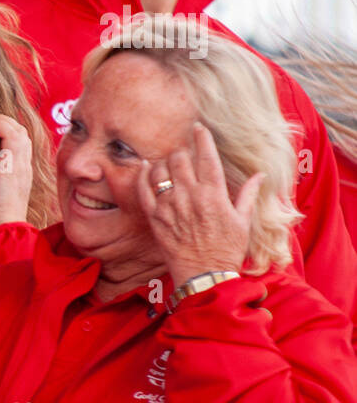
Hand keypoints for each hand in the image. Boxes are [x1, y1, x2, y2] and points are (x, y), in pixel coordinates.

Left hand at [0, 114, 32, 227]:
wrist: (4, 225)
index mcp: (22, 171)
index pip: (20, 142)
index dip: (6, 130)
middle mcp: (25, 164)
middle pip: (21, 132)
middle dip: (4, 122)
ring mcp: (21, 162)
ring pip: (18, 129)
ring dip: (0, 120)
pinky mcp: (13, 162)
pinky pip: (10, 133)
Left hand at [137, 122, 262, 287]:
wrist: (204, 275)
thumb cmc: (226, 249)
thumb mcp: (243, 221)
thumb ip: (248, 194)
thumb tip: (260, 175)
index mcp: (214, 194)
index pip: (207, 157)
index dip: (202, 138)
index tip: (198, 128)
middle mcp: (190, 196)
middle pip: (180, 159)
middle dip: (181, 151)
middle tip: (183, 153)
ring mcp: (169, 206)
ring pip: (160, 171)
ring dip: (163, 162)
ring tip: (168, 163)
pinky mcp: (154, 217)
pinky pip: (143, 189)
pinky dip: (142, 175)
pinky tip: (146, 167)